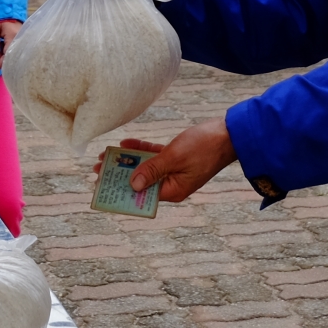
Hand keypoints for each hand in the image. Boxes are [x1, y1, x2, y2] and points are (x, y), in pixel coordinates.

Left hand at [0, 19, 20, 65]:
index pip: (7, 55)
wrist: (9, 9)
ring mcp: (21, 40)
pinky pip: (14, 48)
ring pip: (12, 52)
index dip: (1, 63)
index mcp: (12, 37)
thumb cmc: (0, 19)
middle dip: (2, 58)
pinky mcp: (21, 39)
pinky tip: (2, 45)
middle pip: (11, 55)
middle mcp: (19, 40)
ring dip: (4, 53)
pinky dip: (7, 49)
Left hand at [90, 120, 237, 203]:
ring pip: (146, 168)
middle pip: (141, 181)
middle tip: (98, 167)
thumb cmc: (204, 146)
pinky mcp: (177, 158)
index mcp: (173, 190)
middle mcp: (172, 184)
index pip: (141, 195)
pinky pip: (155, 157)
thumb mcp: (174, 158)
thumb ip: (152, 170)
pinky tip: (126, 144)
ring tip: (106, 156)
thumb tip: (132, 185)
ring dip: (128, 161)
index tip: (102, 185)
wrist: (229, 133)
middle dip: (120, 174)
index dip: (121, 190)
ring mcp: (174, 171)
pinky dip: (142, 151)